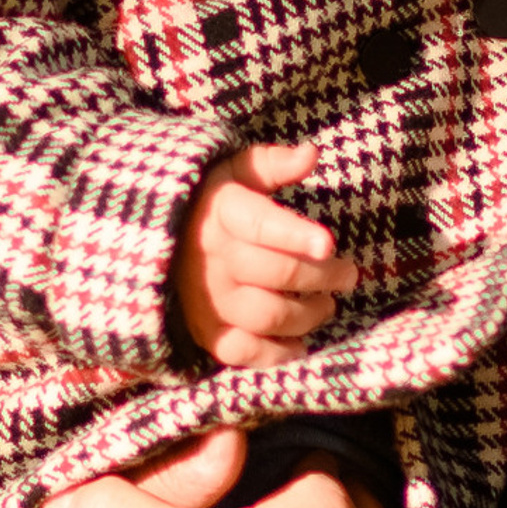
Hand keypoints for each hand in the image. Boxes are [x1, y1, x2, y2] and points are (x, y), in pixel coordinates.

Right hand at [173, 140, 358, 366]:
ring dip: (308, 314)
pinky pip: (245, 353)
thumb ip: (273, 164)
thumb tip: (312, 153)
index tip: (328, 243)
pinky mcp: (206, 332)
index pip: (260, 226)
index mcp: (222, 213)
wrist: (158, 241)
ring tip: (327, 304)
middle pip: (277, 274)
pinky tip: (301, 342)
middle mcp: (213, 259)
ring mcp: (208, 300)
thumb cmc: (212, 203)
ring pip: (268, 316)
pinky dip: (278, 354)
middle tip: (349, 274)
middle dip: (322, 277)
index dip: (295, 235)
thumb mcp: (236, 172)